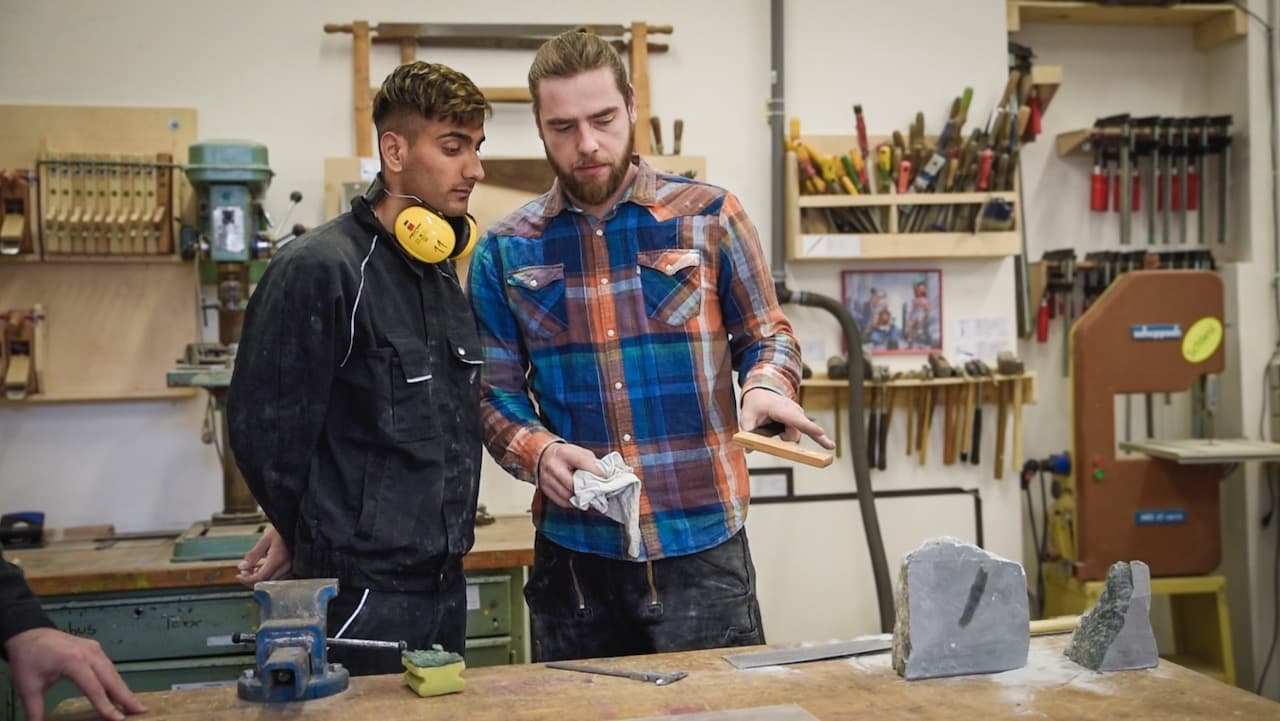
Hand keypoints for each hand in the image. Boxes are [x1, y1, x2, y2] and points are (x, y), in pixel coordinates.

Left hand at [4, 628, 145, 720]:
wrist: (28, 633)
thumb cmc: (28, 657)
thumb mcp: (28, 686)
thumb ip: (35, 709)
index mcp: (73, 661)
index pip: (94, 688)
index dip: (106, 705)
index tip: (118, 719)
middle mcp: (88, 653)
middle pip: (111, 678)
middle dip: (126, 695)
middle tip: (140, 710)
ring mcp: (93, 649)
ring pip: (113, 671)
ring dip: (123, 688)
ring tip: (134, 703)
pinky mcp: (94, 648)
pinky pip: (108, 666)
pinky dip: (116, 679)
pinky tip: (119, 691)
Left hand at [236, 525, 291, 586]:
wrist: (296, 527)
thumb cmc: (281, 531)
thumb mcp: (265, 539)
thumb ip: (253, 555)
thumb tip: (242, 567)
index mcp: (277, 559)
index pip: (260, 577)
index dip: (247, 580)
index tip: (238, 576)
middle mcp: (285, 567)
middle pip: (265, 583)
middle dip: (251, 580)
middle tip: (244, 573)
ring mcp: (290, 569)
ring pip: (272, 583)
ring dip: (260, 580)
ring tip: (253, 570)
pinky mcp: (292, 569)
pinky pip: (279, 579)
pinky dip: (268, 578)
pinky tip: (263, 570)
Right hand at [537, 442, 600, 508]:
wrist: (543, 455)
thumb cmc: (564, 454)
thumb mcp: (578, 451)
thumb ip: (590, 462)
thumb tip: (602, 476)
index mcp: (564, 453)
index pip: (583, 463)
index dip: (596, 472)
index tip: (605, 478)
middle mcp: (554, 466)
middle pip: (574, 484)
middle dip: (587, 490)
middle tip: (597, 492)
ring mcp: (547, 478)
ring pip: (568, 495)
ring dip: (580, 498)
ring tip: (588, 497)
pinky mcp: (545, 488)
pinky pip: (561, 502)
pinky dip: (572, 503)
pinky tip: (578, 499)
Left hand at [740, 388, 834, 448]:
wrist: (761, 392)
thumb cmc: (755, 404)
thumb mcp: (746, 416)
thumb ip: (748, 432)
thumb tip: (748, 448)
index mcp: (780, 408)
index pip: (794, 418)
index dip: (807, 426)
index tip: (820, 432)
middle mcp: (792, 410)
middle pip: (801, 428)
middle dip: (816, 435)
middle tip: (830, 446)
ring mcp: (797, 414)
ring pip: (795, 434)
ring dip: (784, 437)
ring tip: (770, 426)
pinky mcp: (799, 419)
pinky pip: (798, 431)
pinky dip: (791, 434)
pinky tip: (791, 431)